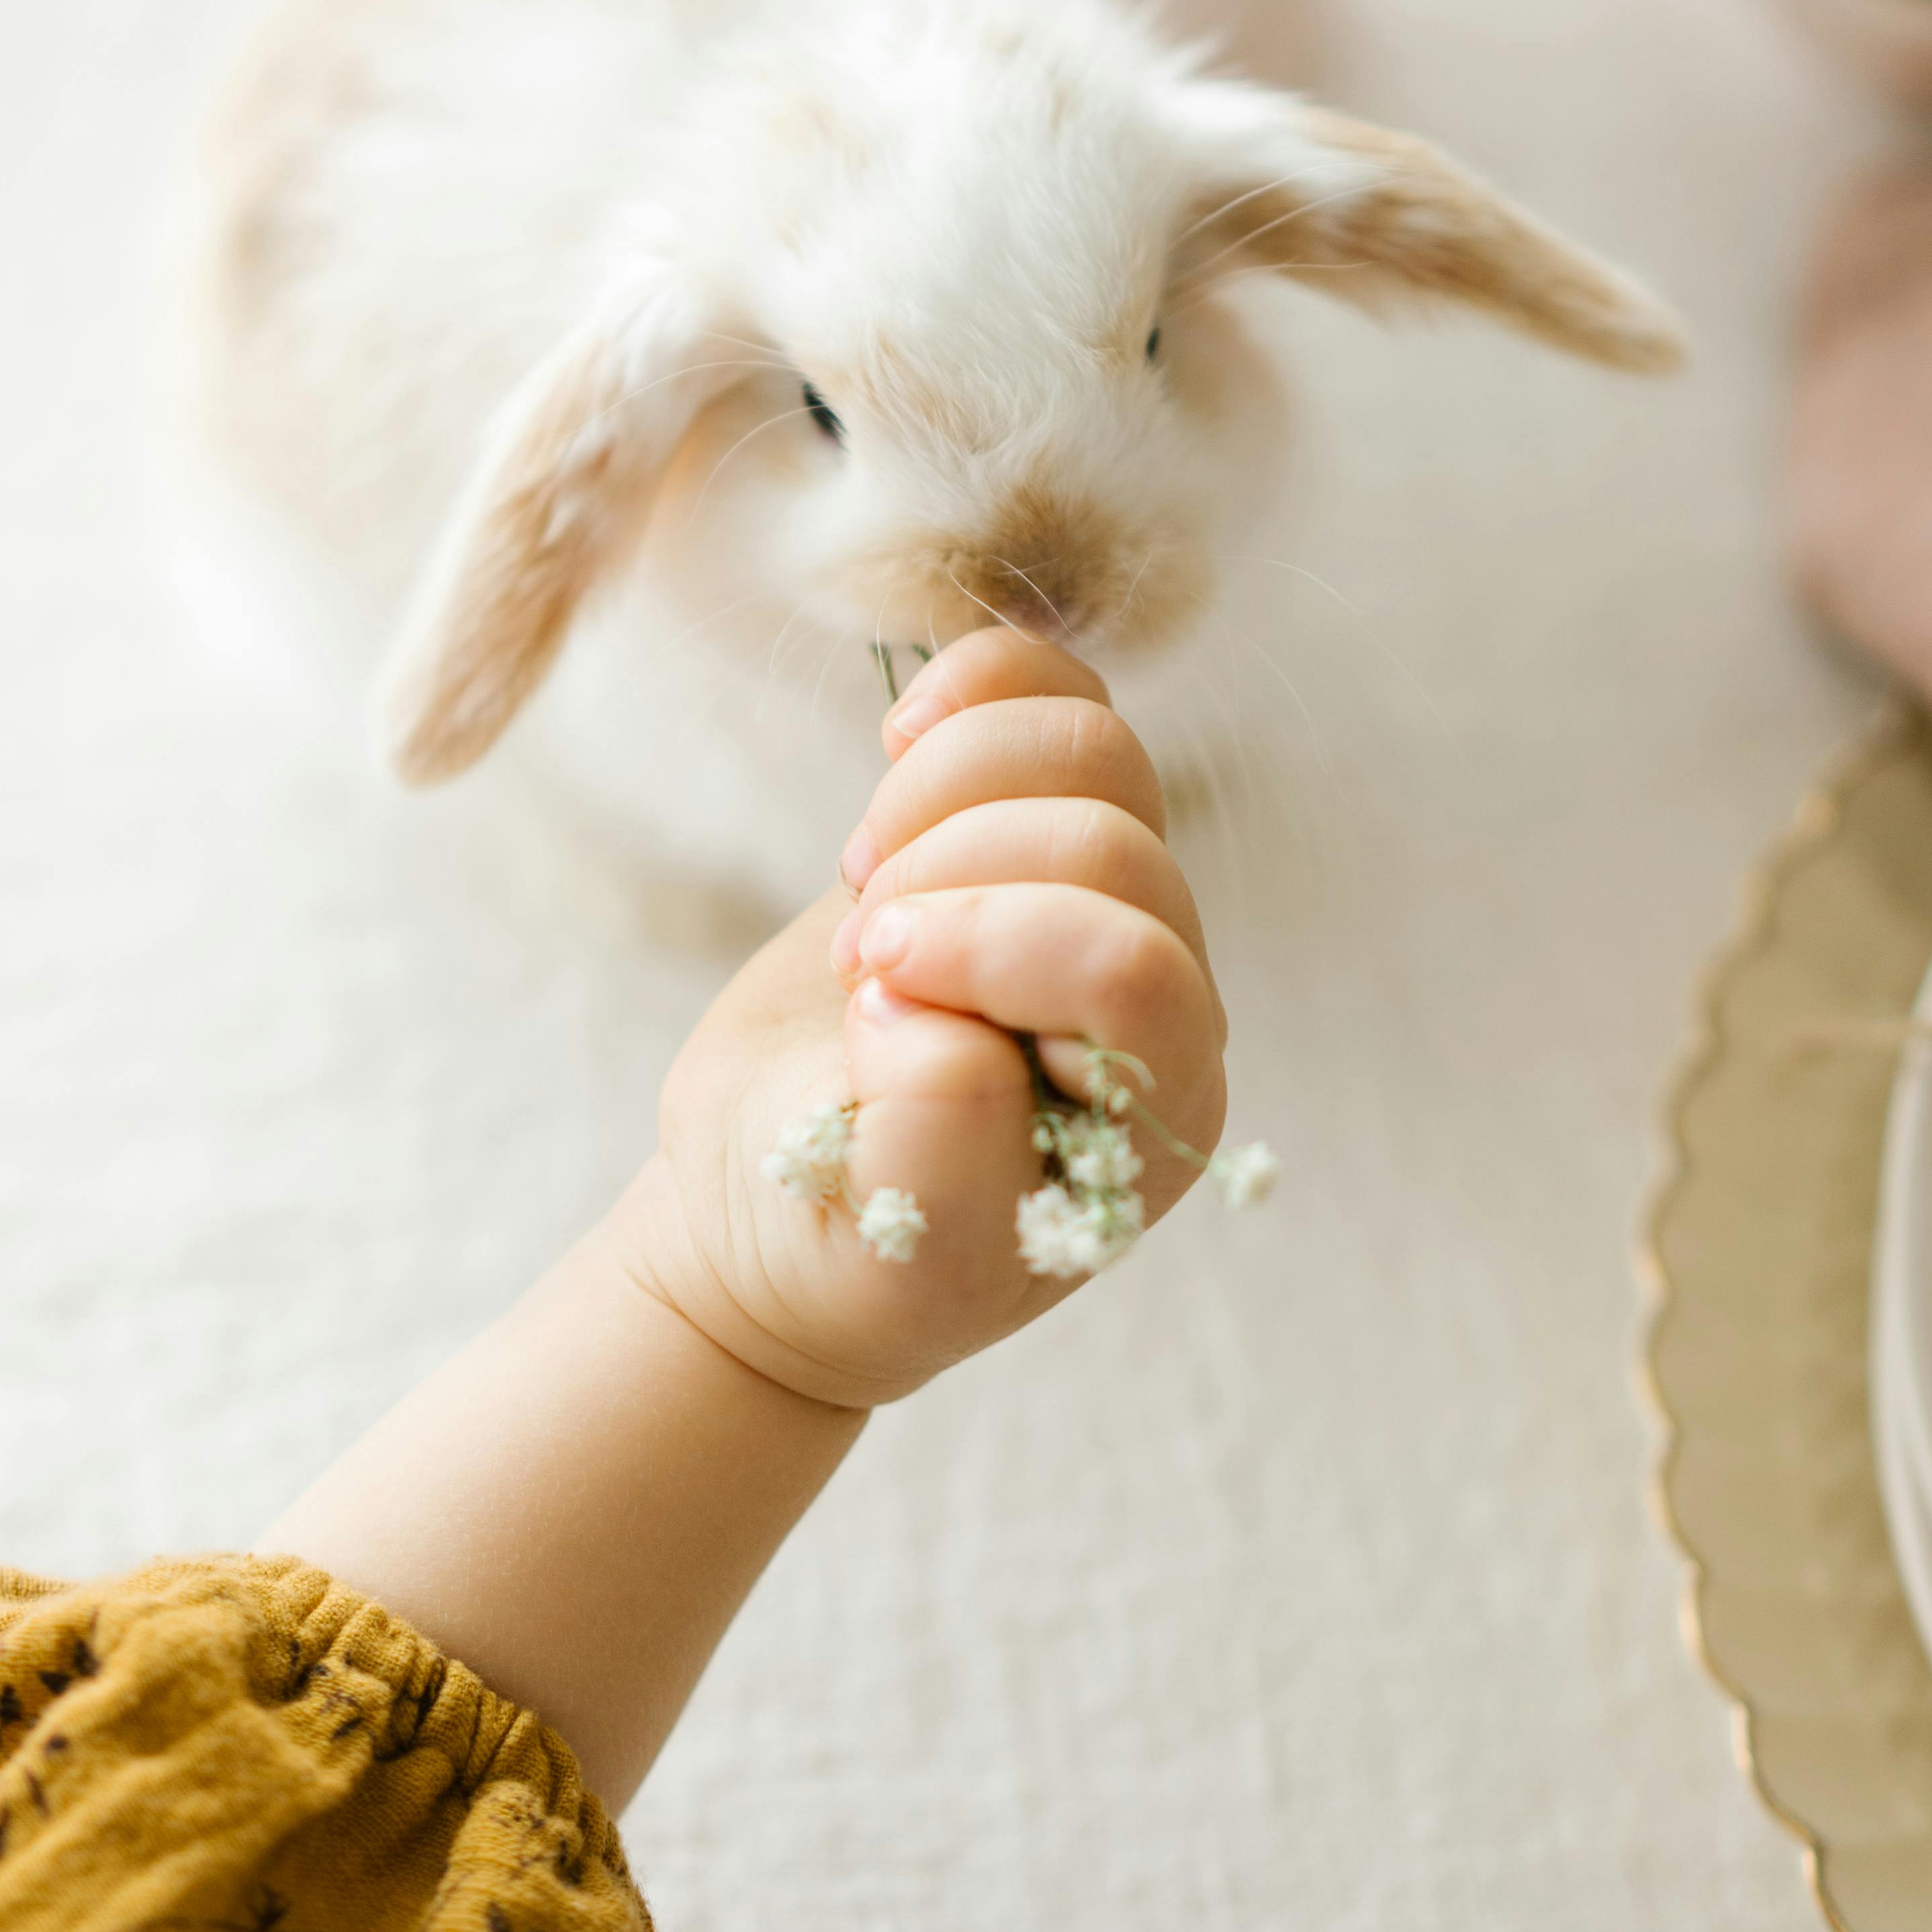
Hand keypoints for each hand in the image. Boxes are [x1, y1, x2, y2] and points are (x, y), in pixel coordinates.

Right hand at [627, 631, 1228, 1410]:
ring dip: (946, 788)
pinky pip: (1048, 690)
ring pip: (1088, 748)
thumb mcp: (882, 1243)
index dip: (993, 946)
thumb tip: (929, 1013)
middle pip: (1107, 841)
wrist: (773, 1209)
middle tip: (852, 961)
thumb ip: (937, 1142)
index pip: (1132, 968)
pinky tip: (897, 744)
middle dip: (949, 877)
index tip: (866, 993)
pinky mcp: (1024, 819)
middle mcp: (1158, 990)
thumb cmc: (839, 1243)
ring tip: (864, 882)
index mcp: (1156, 1108)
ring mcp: (1098, 892)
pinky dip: (970, 687)